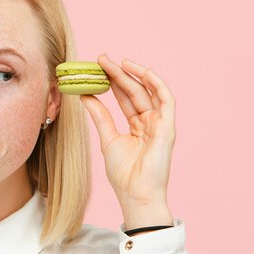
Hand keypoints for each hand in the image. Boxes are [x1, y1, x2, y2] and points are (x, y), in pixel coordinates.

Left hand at [80, 54, 175, 214]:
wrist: (135, 194)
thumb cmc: (123, 173)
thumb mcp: (107, 138)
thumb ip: (100, 115)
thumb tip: (85, 95)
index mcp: (137, 126)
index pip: (124, 98)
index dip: (112, 82)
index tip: (96, 68)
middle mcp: (150, 122)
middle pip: (134, 92)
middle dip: (119, 74)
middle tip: (101, 59)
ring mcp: (160, 124)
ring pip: (148, 92)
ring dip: (134, 75)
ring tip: (118, 62)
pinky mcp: (168, 127)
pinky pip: (167, 99)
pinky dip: (156, 83)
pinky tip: (141, 71)